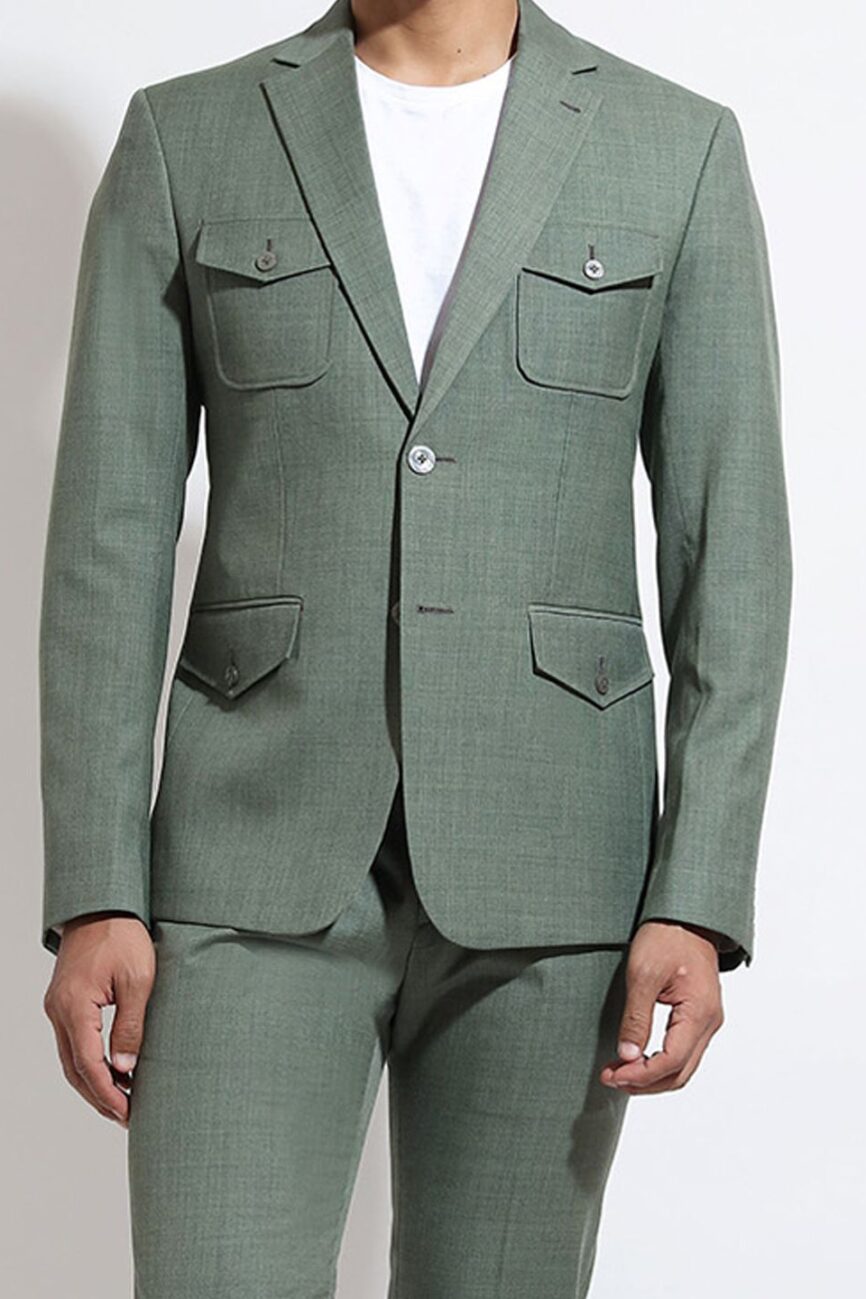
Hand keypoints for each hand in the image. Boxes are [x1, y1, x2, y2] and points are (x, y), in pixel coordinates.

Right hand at [43, 913, 155, 1125]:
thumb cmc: (123, 936)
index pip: (88, 1065)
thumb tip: (125, 1070)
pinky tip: (111, 1070)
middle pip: (74, 1069)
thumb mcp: (138, 980)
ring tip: (122, 1101)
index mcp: (75, 1007)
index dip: (108, 1094)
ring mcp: (57, 1006)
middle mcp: (58, 1011)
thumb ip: (129, 1026)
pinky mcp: (64, 1001)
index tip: (128, 1112)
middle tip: (126, 1116)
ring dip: (94, 1082)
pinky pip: (72, 1042)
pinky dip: (89, 1062)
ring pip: (71, 1059)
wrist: (101, 905)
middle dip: (99, 1097)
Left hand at [599, 920, 723, 1094]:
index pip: (671, 1062)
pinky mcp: (699, 1015)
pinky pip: (684, 1050)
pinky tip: (639, 1058)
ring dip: (653, 1075)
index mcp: (699, 1013)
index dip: (641, 1075)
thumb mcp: (643, 974)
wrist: (686, 914)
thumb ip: (637, 1018)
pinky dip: (661, 1062)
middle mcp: (709, 1022)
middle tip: (611, 1078)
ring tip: (620, 1072)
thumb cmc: (667, 937)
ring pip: (683, 1065)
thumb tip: (627, 1057)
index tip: (613, 1076)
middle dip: (645, 1082)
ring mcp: (707, 1019)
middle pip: (680, 1072)